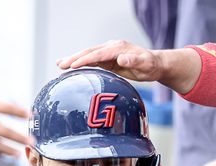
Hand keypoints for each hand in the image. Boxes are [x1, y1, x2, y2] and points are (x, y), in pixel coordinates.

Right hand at [57, 41, 199, 93]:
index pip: (98, 54)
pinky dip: (81, 62)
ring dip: (74, 60)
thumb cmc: (151, 66)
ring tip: (59, 65)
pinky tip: (71, 66)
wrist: (155, 64)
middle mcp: (111, 48)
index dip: (85, 59)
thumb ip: (134, 61)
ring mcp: (109, 53)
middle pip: (89, 52)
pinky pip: (92, 60)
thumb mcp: (145, 65)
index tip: (73, 65)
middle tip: (60, 65)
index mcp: (118, 48)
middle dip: (74, 58)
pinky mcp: (108, 59)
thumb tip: (121, 59)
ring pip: (88, 55)